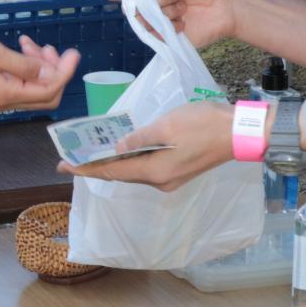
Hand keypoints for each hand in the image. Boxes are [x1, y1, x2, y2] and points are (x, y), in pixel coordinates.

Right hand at [0, 27, 79, 113]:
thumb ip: (24, 65)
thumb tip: (49, 73)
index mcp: (6, 95)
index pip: (49, 92)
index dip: (65, 73)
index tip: (72, 52)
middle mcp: (3, 102)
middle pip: (44, 95)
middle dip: (54, 70)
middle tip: (50, 47)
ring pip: (31, 87)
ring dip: (39, 66)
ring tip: (30, 43)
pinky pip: (17, 82)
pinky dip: (24, 66)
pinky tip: (19, 48)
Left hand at [57, 100, 234, 190]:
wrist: (240, 132)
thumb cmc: (204, 124)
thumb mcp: (166, 125)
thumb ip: (138, 138)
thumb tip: (117, 149)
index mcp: (154, 172)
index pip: (112, 173)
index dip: (86, 169)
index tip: (64, 166)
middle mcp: (160, 182)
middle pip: (121, 175)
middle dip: (96, 166)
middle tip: (73, 158)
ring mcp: (171, 179)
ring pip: (134, 172)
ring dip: (114, 164)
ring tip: (93, 153)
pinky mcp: (179, 171)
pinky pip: (147, 168)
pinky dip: (131, 161)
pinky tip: (123, 151)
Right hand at [106, 0, 238, 48]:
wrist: (228, 5)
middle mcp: (153, 4)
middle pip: (134, 6)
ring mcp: (160, 21)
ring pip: (145, 20)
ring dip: (166, 11)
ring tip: (184, 7)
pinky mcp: (168, 38)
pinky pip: (155, 35)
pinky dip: (171, 26)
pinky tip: (185, 22)